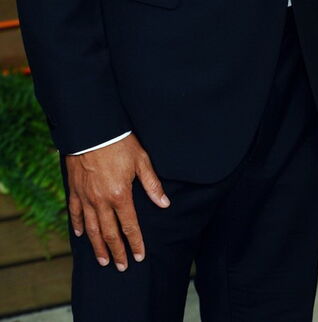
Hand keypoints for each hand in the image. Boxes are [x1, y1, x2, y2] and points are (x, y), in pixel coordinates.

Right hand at [66, 134, 169, 270]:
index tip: (139, 256)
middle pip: (109, 233)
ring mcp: (86, 197)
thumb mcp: (141, 161)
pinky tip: (81, 235)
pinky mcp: (75, 190)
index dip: (135, 243)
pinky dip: (78, 226)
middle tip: (122, 266)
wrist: (92, 129)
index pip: (129, 226)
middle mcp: (101, 201)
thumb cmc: (120, 143)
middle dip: (117, 252)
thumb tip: (164, 204)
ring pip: (91, 229)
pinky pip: (75, 213)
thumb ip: (152, 185)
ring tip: (103, 260)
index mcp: (120, 195)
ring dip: (98, 246)